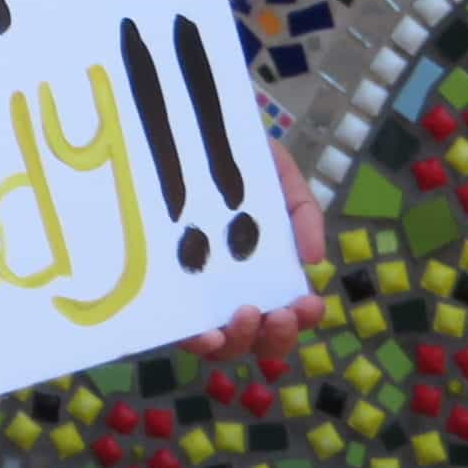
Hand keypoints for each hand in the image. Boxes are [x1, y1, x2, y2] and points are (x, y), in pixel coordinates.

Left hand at [194, 139, 328, 361]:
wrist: (176, 125)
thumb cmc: (230, 154)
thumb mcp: (277, 173)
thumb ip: (303, 210)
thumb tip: (314, 260)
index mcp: (258, 270)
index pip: (284, 312)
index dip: (300, 318)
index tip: (309, 302)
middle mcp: (225, 288)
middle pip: (256, 338)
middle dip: (276, 337)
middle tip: (282, 314)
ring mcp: (190, 292)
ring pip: (220, 342)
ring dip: (240, 340)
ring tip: (247, 314)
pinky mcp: (153, 290)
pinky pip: (174, 328)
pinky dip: (194, 338)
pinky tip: (205, 331)